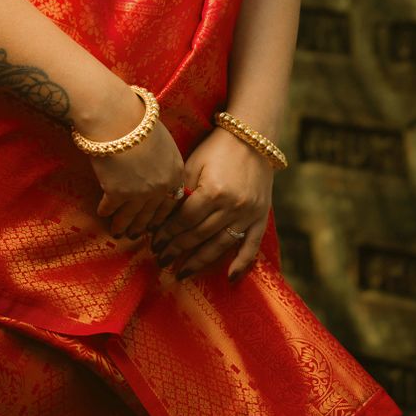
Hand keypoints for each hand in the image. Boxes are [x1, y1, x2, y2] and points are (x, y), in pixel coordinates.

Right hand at [88, 92, 185, 240]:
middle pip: (152, 214)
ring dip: (123, 226)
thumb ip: (162, 160)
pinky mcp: (117, 194)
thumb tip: (155, 168)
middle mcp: (161, 187)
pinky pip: (110, 209)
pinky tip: (102, 213)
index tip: (154, 221)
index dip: (162, 214)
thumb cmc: (138, 120)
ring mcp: (140, 193)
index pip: (172, 202)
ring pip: (131, 218)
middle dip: (142, 226)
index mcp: (176, 172)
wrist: (117, 117)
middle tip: (136, 233)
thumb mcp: (162, 139)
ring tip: (117, 231)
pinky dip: (105, 212)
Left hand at [149, 126, 274, 283]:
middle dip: (177, 250)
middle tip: (162, 260)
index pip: (184, 222)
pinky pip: (252, 245)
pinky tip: (229, 278)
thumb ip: (181, 190)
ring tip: (182, 272)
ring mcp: (248, 213)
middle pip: (199, 236)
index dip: (167, 234)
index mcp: (212, 191)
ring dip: (199, 261)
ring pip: (220, 245)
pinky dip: (242, 263)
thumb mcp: (194, 163)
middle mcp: (232, 206)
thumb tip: (163, 218)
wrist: (252, 136)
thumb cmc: (217, 147)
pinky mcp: (261, 216)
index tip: (154, 244)